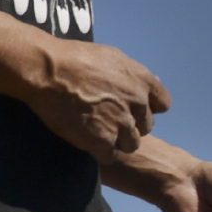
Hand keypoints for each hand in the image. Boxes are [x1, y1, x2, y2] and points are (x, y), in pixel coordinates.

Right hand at [26, 42, 172, 160]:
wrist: (48, 71)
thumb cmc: (73, 58)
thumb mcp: (111, 56)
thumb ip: (129, 74)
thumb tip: (136, 83)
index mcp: (142, 80)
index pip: (162, 104)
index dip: (145, 108)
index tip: (130, 108)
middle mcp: (138, 103)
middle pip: (146, 127)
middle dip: (129, 125)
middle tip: (107, 120)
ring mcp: (121, 123)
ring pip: (131, 144)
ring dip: (117, 141)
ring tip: (96, 133)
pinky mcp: (102, 140)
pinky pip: (110, 155)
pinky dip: (99, 151)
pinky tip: (86, 141)